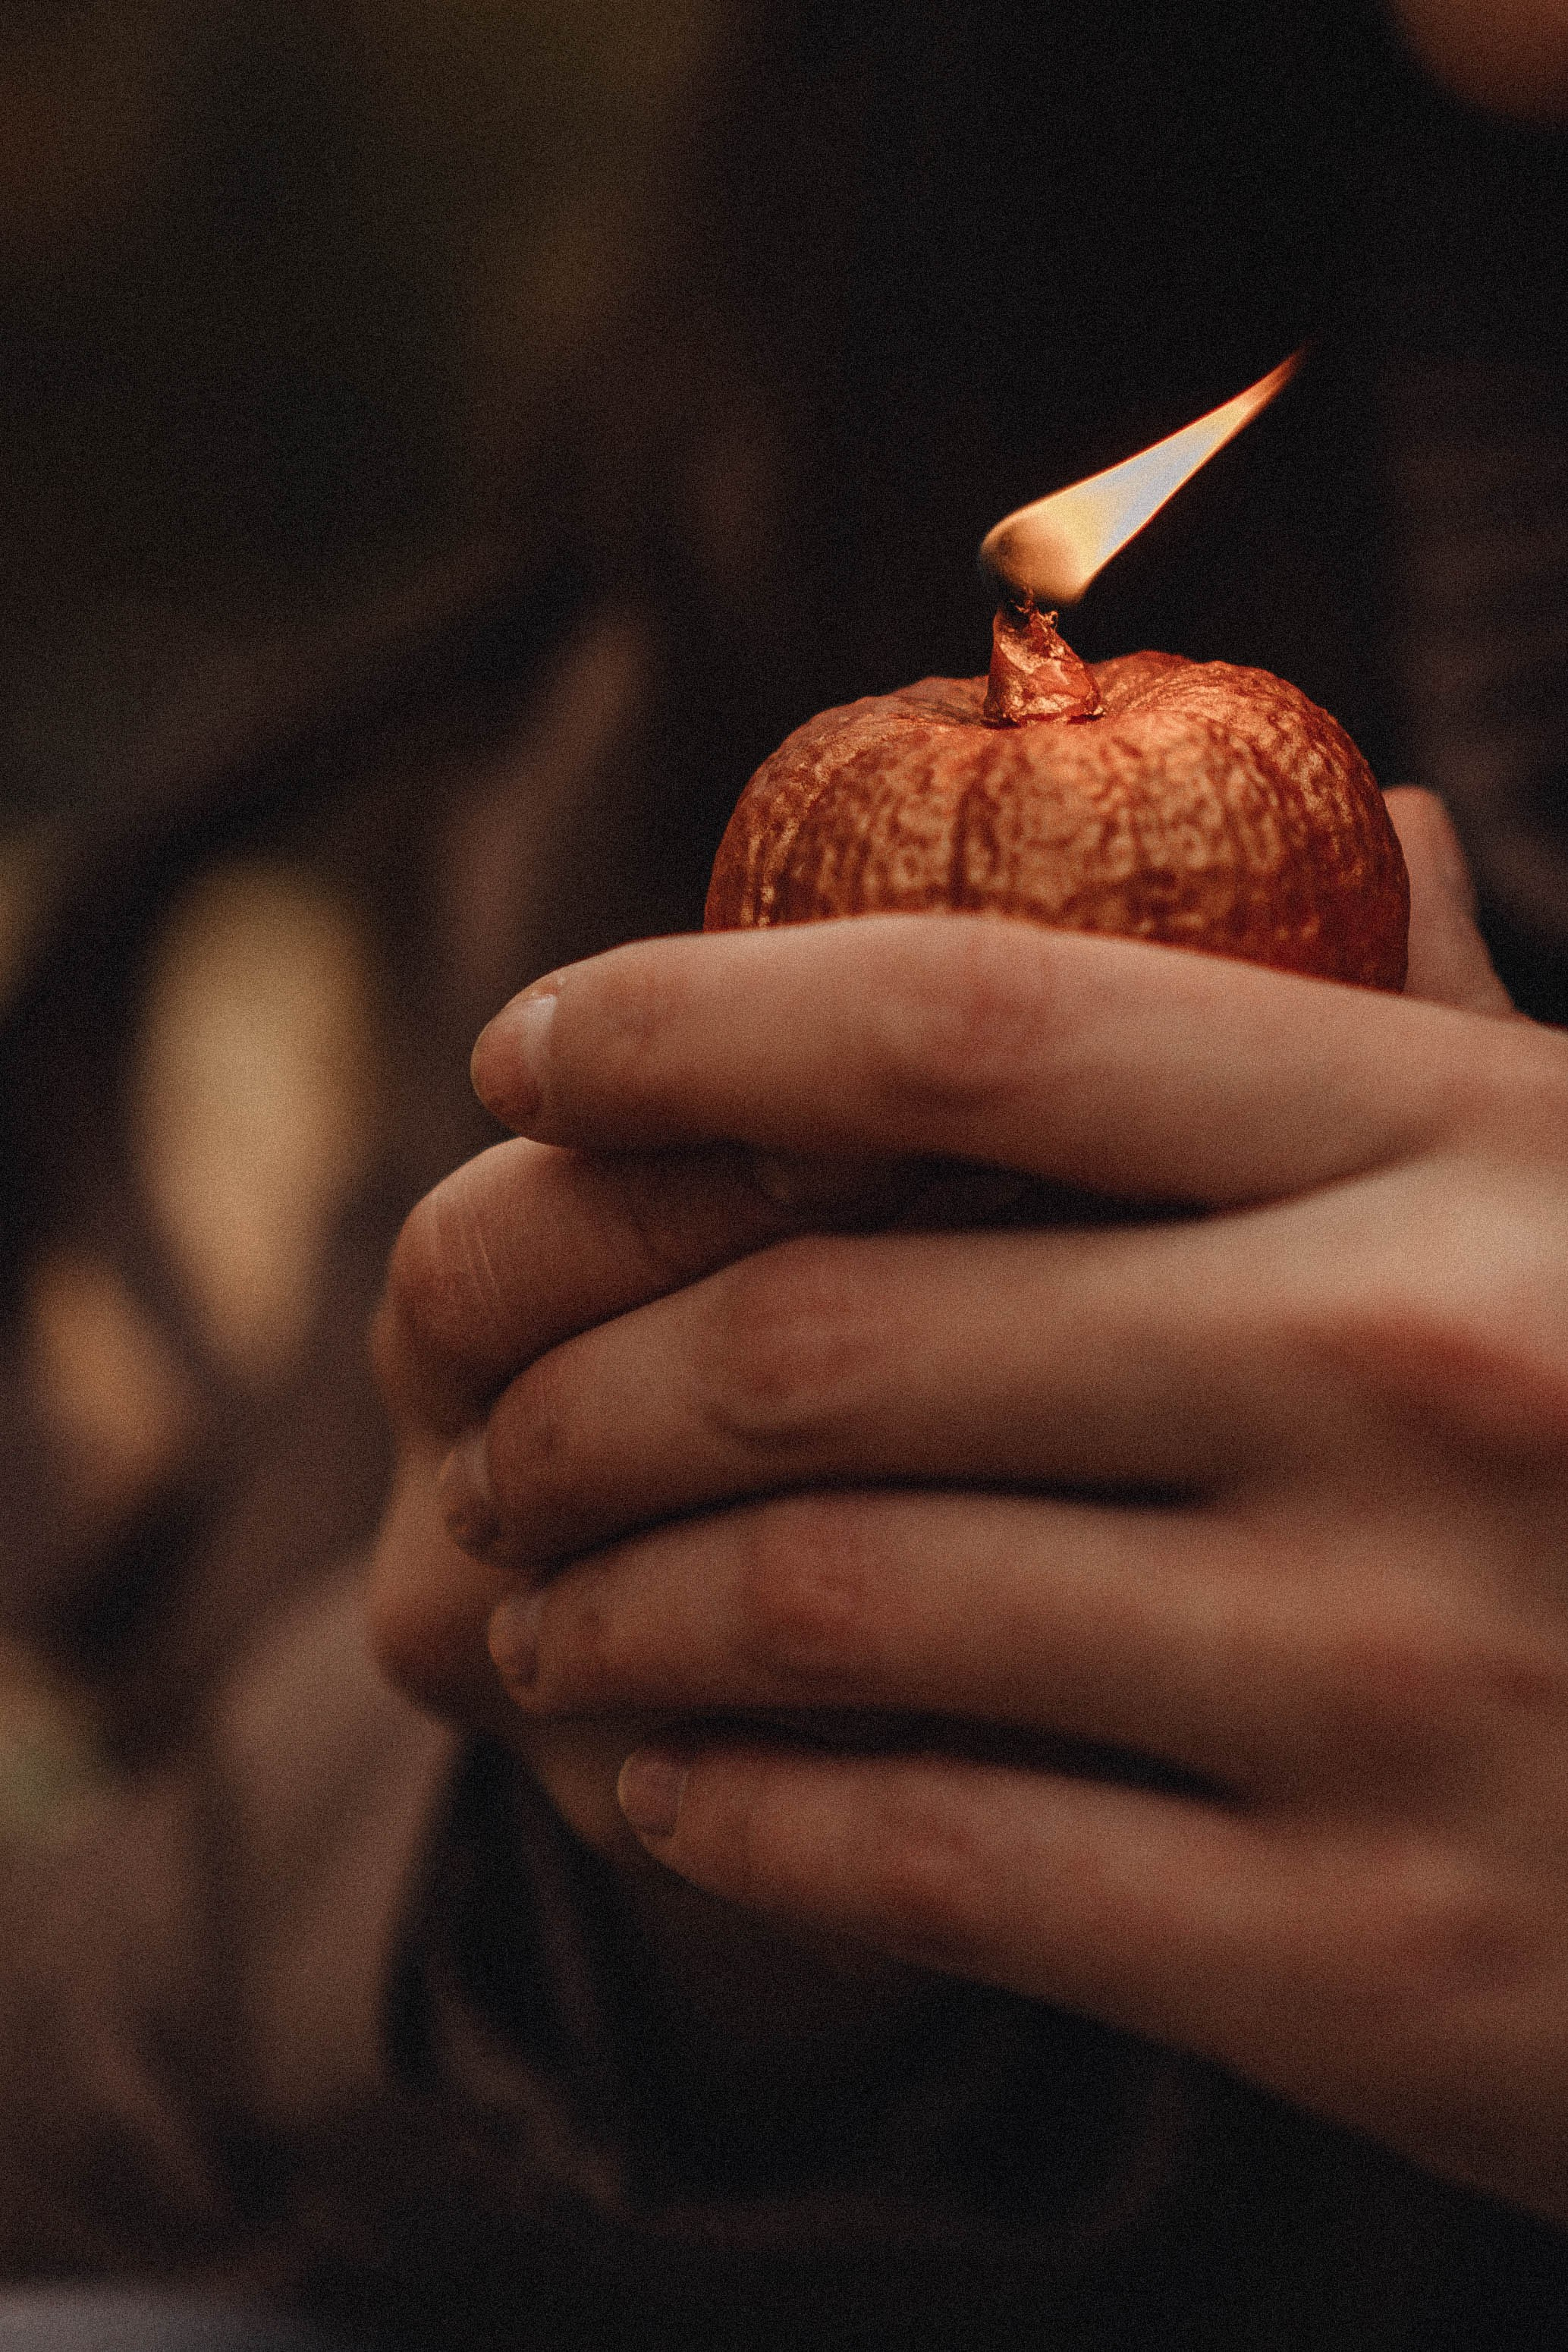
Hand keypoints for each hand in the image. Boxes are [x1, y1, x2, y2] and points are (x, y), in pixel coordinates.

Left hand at [368, 791, 1567, 2225]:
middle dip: (574, 1385)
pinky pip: (930, 1859)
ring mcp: (1399, 1681)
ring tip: (538, 1617)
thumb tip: (1365, 818)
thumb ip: (1440, 1024)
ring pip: (831, 1602)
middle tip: (484, 1430)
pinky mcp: (1378, 1964)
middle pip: (831, 1331)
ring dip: (612, 1610)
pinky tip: (668, 1786)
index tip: (524, 1056)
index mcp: (1461, 1149)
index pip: (964, 1025)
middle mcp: (1422, 1379)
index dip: (686, 1028)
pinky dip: (734, 1815)